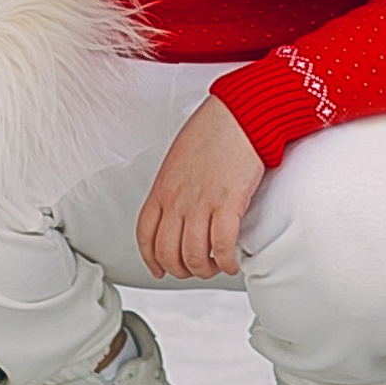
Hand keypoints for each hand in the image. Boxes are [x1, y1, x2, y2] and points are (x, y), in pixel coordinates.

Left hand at [135, 97, 265, 280]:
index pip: (145, 236)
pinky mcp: (228, 204)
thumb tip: (179, 204)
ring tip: (216, 266)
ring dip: (205, 270)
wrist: (239, 114)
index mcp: (163, 188)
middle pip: (169, 253)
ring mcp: (202, 203)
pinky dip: (226, 262)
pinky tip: (232, 263)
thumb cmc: (213, 128)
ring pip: (195, 256)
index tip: (159, 268)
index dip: (151, 259)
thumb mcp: (178, 158)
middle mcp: (178, 200)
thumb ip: (173, 184)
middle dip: (181, 270)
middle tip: (194, 269)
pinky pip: (222, 246)